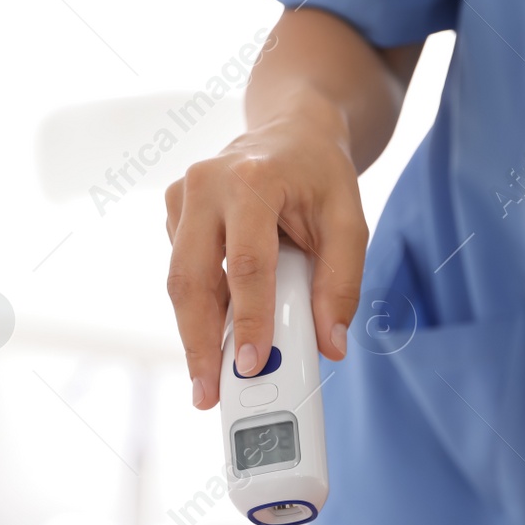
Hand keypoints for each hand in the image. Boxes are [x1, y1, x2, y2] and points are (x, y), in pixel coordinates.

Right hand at [165, 87, 364, 408]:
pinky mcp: (174, 213)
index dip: (248, 320)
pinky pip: (183, 272)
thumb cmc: (321, 177)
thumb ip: (341, 285)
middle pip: (193, 279)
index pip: (247, 265)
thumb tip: (330, 344)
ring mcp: (182, 197)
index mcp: (252, 181)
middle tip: (208, 393)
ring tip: (209, 380)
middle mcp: (206, 185)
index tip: (249, 365)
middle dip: (199, 343)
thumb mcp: (350, 224)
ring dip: (193, 334)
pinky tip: (219, 333)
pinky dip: (200, 309)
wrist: (292, 131)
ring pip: (179, 281)